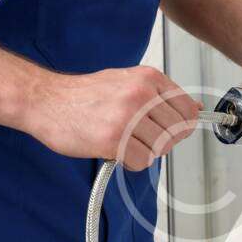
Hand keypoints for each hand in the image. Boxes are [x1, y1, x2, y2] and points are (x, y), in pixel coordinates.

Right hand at [24, 65, 199, 170]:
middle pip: (177, 132)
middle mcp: (140, 95)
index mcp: (147, 78)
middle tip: (143, 138)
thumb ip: (160, 95)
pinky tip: (117, 151)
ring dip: (146, 151)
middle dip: (164, 141)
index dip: (183, 126)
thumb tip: (195, 109)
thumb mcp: (127, 81)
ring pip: (161, 148)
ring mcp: (127, 117)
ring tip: (125, 141)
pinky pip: (142, 161)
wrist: (46, 100)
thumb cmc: (84, 94)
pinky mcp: (114, 139)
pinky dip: (133, 162)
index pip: (187, 109)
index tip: (173, 130)